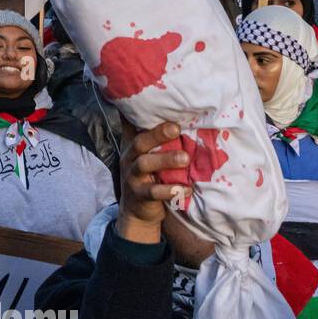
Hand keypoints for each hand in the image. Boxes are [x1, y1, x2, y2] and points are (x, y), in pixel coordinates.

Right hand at [116, 121, 189, 244]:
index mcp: (134, 146)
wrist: (138, 212)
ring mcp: (132, 177)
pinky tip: (187, 189)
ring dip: (165, 160)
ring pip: (144, 164)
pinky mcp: (139, 196)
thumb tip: (183, 120)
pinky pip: (153, 192)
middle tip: (176, 129)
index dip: (143, 116)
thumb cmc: (151, 177)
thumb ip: (159, 142)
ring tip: (185, 158)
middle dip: (157, 134)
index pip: (134, 126)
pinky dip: (171, 190)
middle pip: (139, 142)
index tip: (162, 107)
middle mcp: (130, 158)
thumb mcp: (150, 157)